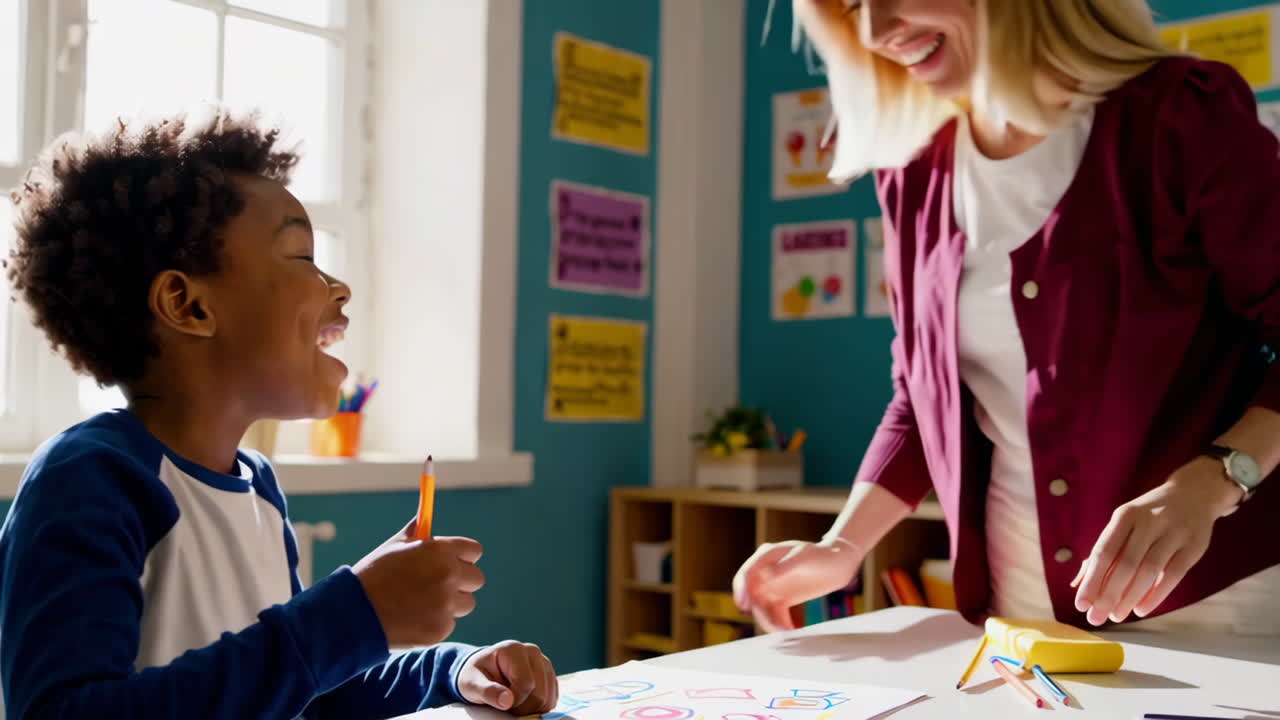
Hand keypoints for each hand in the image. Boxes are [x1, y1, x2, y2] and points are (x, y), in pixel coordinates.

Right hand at [352, 518, 484, 646]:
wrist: (352, 613)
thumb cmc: (372, 575)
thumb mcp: (394, 546)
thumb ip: (417, 532)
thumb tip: (425, 514)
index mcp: (440, 551)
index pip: (474, 551)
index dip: (463, 556)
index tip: (453, 561)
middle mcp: (449, 576)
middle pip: (476, 578)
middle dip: (461, 581)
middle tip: (438, 584)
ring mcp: (446, 604)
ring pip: (466, 603)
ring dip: (451, 603)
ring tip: (422, 603)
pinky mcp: (441, 628)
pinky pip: (449, 623)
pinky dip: (436, 622)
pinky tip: (413, 618)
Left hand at [458, 640, 558, 714]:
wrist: (483, 671)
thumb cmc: (476, 676)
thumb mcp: (472, 684)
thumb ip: (488, 692)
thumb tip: (507, 701)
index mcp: (514, 650)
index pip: (525, 683)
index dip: (515, 701)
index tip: (502, 704)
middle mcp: (532, 652)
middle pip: (540, 693)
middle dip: (523, 707)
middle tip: (507, 705)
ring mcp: (543, 662)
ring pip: (548, 698)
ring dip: (531, 708)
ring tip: (514, 702)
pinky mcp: (549, 674)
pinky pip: (552, 699)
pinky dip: (539, 707)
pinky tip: (523, 701)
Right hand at [732, 538, 862, 632]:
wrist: (838, 563)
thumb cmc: (822, 556)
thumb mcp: (803, 560)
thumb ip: (783, 569)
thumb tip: (763, 576)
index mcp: (766, 556)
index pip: (747, 574)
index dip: (741, 590)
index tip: (744, 607)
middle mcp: (765, 572)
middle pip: (752, 595)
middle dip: (759, 613)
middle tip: (773, 628)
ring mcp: (772, 586)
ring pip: (762, 608)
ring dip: (770, 622)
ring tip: (785, 633)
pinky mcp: (782, 599)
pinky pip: (775, 614)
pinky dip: (780, 624)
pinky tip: (790, 631)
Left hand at [1072, 458, 1241, 624]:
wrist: (1195, 492)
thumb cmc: (1149, 514)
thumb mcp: (1124, 522)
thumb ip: (1103, 551)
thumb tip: (1078, 583)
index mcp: (1125, 515)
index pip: (1104, 551)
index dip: (1091, 579)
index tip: (1080, 604)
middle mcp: (1149, 521)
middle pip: (1125, 565)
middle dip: (1108, 595)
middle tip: (1096, 618)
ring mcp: (1174, 532)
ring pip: (1148, 571)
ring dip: (1130, 597)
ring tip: (1116, 616)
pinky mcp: (1194, 546)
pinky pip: (1173, 575)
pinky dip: (1156, 595)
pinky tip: (1141, 609)